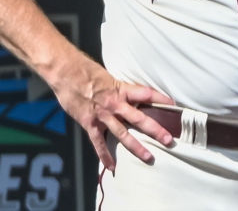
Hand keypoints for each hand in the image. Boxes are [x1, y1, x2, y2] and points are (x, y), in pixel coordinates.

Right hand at [51, 58, 174, 171]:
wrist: (65, 72)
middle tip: (168, 139)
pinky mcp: (90, 124)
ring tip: (149, 157)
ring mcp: (102, 115)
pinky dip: (105, 156)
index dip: (160, 98)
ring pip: (122, 134)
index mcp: (120, 89)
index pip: (145, 93)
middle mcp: (114, 104)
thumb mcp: (107, 75)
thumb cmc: (85, 70)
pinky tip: (112, 166)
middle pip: (139, 118)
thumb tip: (128, 92)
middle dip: (155, 129)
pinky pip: (99, 143)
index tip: (173, 104)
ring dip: (136, 147)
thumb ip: (118, 87)